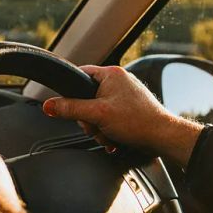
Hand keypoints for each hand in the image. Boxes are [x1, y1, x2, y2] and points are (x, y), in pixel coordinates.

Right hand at [42, 65, 202, 166]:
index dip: (71, 92)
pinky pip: (110, 117)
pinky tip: (114, 138)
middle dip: (89, 118)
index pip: (80, 74)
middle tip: (96, 126)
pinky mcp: (130, 108)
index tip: (68, 105)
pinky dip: (109, 130)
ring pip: (98, 111)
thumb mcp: (97, 115)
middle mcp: (119, 81)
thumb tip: (49, 105)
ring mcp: (126, 95)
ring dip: (99, 128)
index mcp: (111, 73)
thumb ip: (71, 109)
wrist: (163, 137)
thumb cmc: (138, 121)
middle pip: (87, 98)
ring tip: (109, 135)